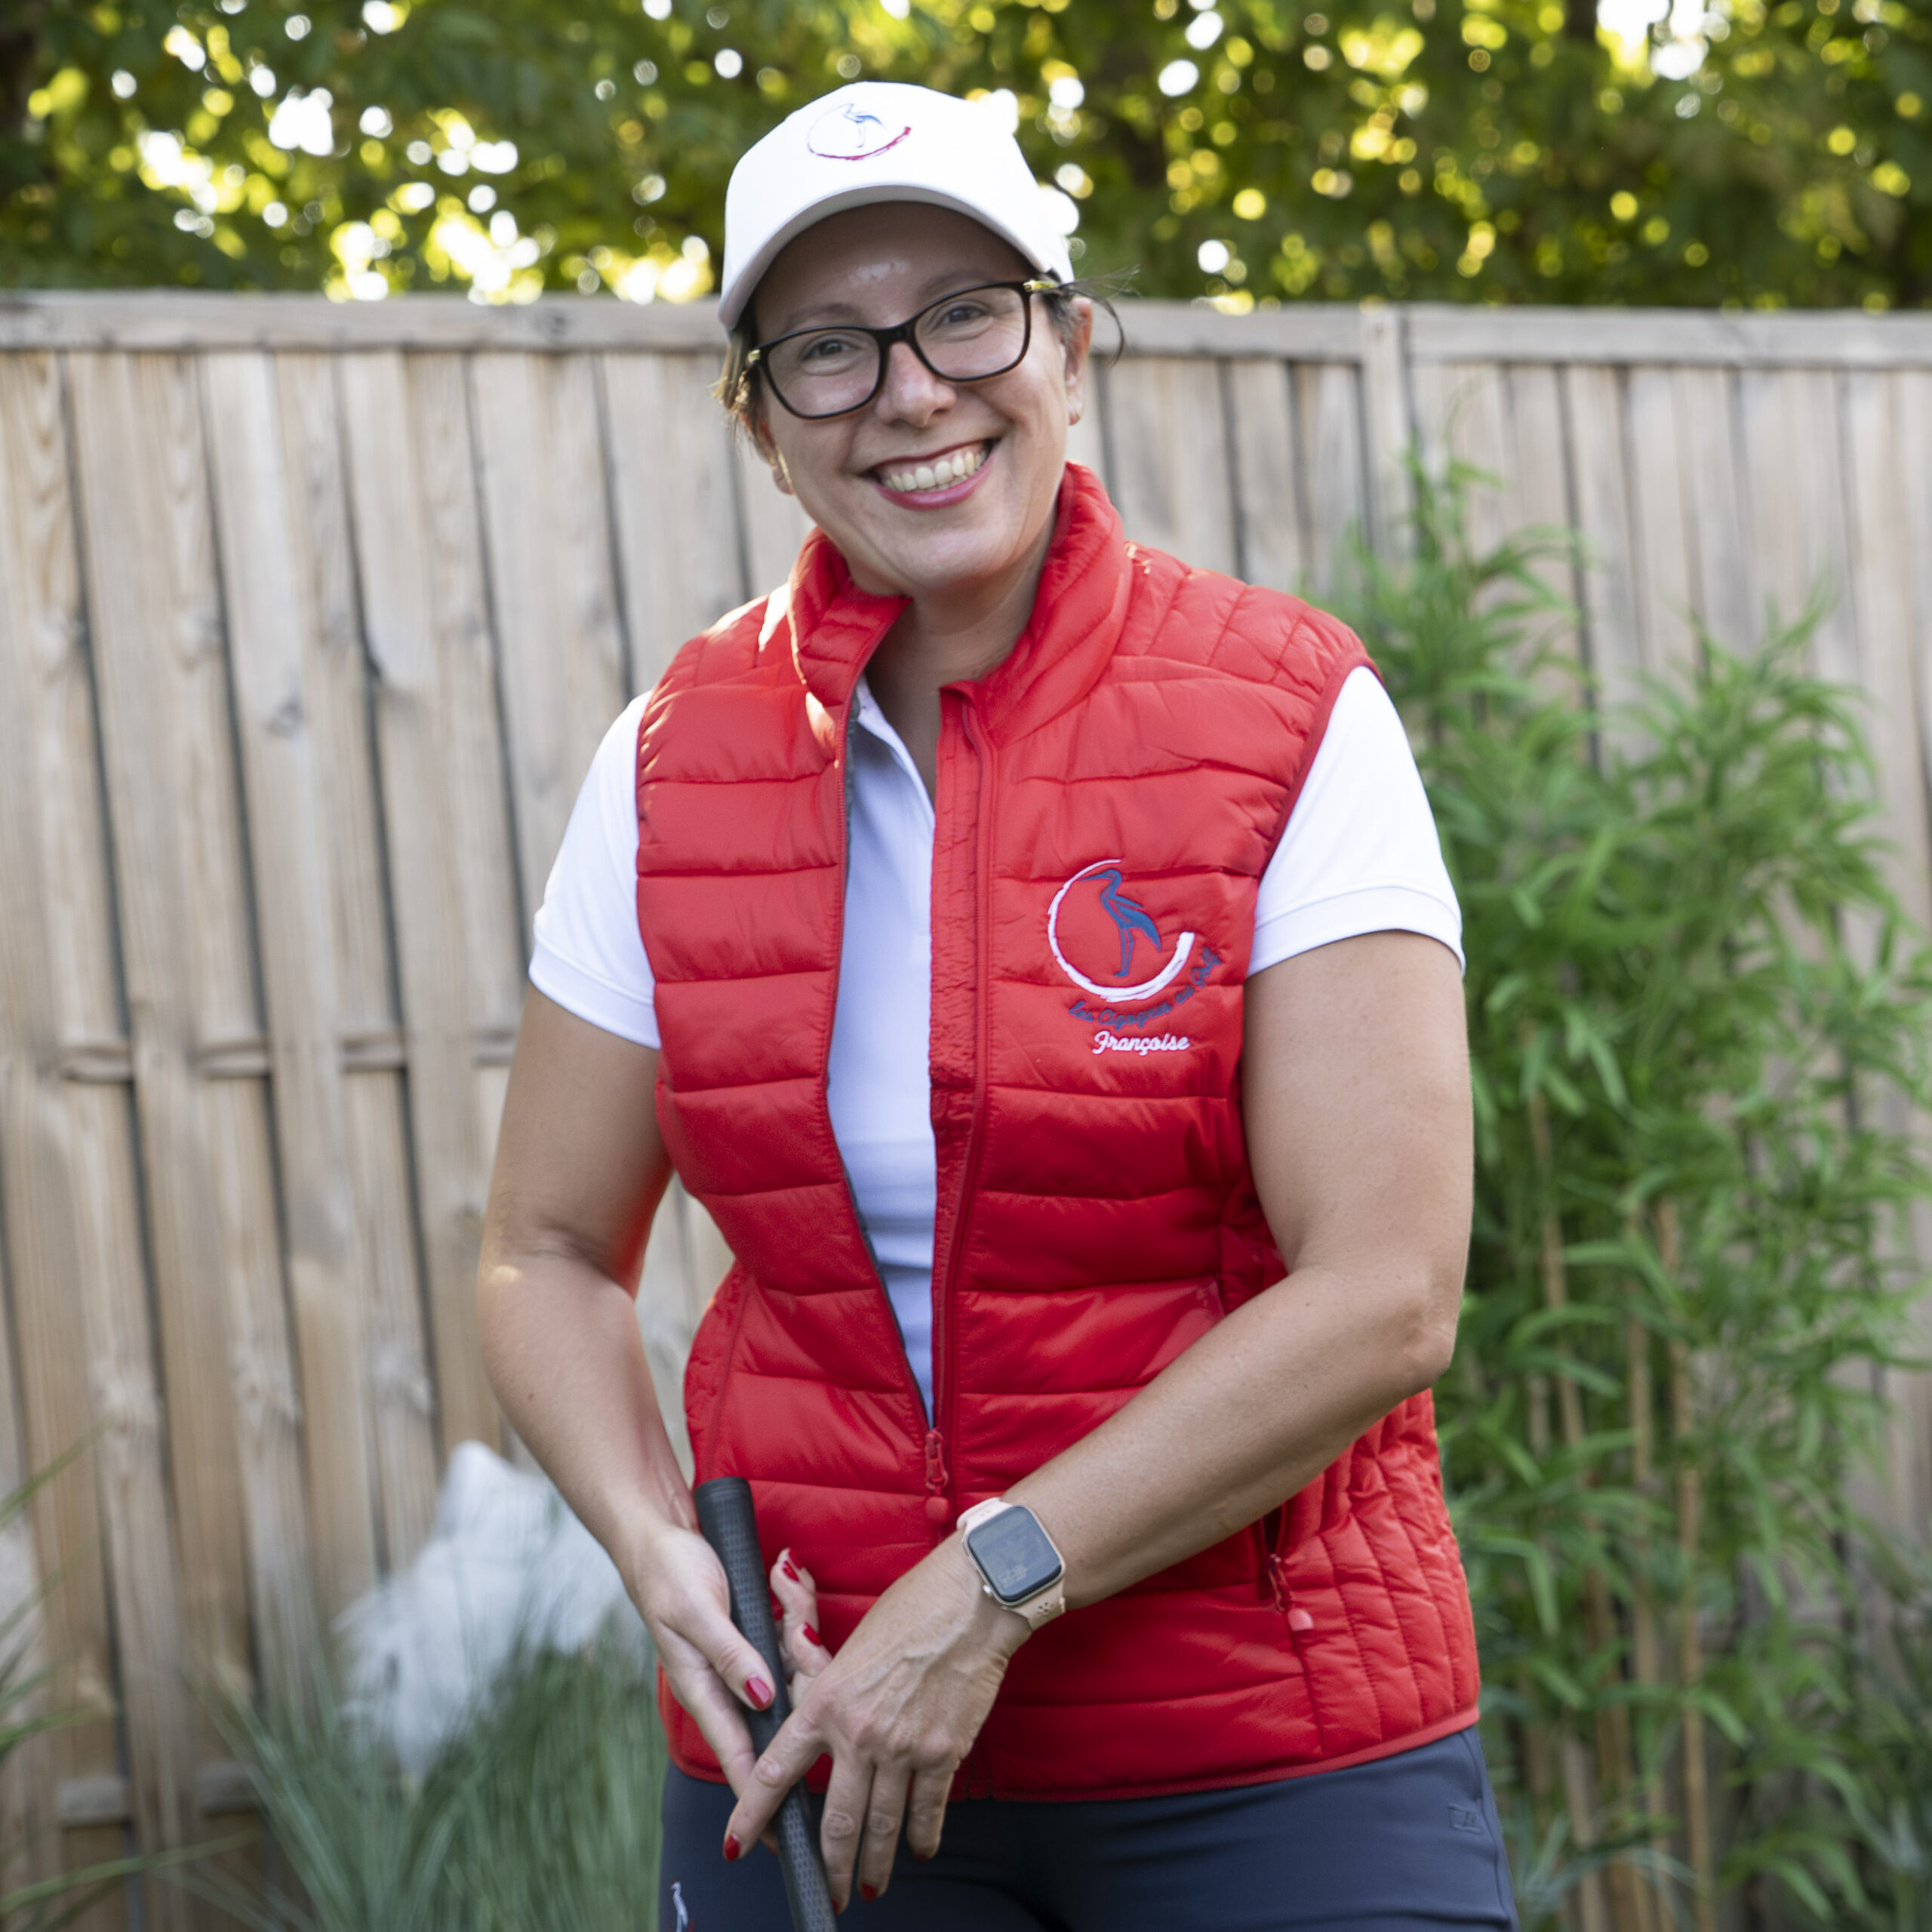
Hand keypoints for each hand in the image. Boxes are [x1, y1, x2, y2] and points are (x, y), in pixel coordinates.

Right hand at [624, 1515, 783, 1798]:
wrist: (659, 1532)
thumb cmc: (668, 1572)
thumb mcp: (696, 1611)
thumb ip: (730, 1655)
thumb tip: (762, 1699)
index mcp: (706, 1690)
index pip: (741, 1755)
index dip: (764, 1794)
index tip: (785, 1831)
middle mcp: (730, 1682)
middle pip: (786, 1702)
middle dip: (803, 1665)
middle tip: (799, 1624)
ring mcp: (746, 1658)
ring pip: (794, 1663)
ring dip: (799, 1622)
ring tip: (786, 1582)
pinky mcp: (756, 1633)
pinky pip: (791, 1630)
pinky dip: (795, 1604)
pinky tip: (787, 1574)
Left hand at [723, 1537, 1026, 1909]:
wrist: (969, 1602)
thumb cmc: (909, 1611)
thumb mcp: (850, 1647)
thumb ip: (828, 1691)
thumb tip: (813, 1724)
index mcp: (825, 1701)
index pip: (775, 1771)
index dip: (752, 1815)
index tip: (737, 1844)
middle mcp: (859, 1733)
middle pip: (837, 1821)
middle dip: (830, 1867)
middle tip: (829, 1894)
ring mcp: (903, 1747)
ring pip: (881, 1826)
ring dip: (874, 1866)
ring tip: (869, 1888)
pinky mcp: (943, 1751)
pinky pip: (928, 1810)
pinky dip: (924, 1837)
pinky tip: (920, 1850)